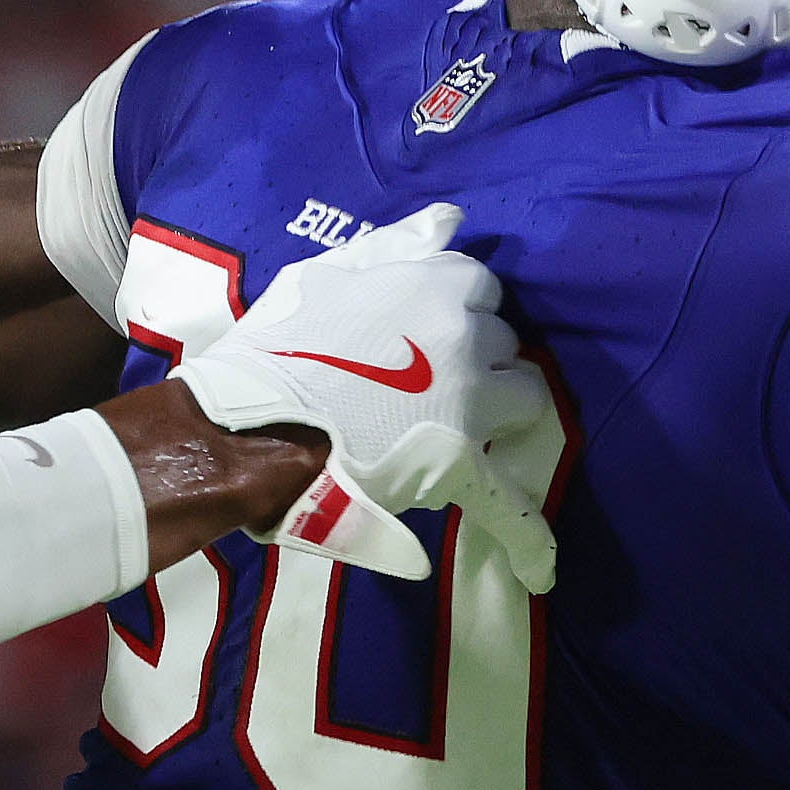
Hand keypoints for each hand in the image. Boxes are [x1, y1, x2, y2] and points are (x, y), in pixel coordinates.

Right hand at [173, 205, 559, 593]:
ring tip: (462, 429)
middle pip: (504, 344)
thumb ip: (397, 244)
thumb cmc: (277, 346)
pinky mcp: (461, 469)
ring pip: (524, 402)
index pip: (481, 290)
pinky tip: (542, 570)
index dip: (457, 314)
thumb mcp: (329, 272)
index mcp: (439, 284)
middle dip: (477, 360)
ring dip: (500, 412)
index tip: (428, 333)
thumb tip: (452, 219)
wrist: (247, 427)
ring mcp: (471, 405)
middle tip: (430, 383)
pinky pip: (514, 508)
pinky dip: (530, 540)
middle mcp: (468, 337)